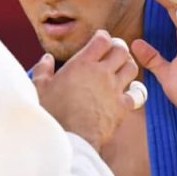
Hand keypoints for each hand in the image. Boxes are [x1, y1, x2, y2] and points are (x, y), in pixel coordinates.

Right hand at [33, 30, 140, 150]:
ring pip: (132, 68)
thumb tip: (47, 58)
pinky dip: (133, 91)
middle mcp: (102, 73)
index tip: (100, 41)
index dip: (103, 37)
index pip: (102, 40)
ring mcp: (114, 89)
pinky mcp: (122, 107)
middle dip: (119, 48)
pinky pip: (136, 93)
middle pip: (121, 50)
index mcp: (82, 64)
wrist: (69, 138)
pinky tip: (127, 93)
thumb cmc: (51, 113)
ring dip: (127, 66)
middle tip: (113, 53)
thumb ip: (43, 69)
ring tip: (121, 70)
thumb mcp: (39, 87)